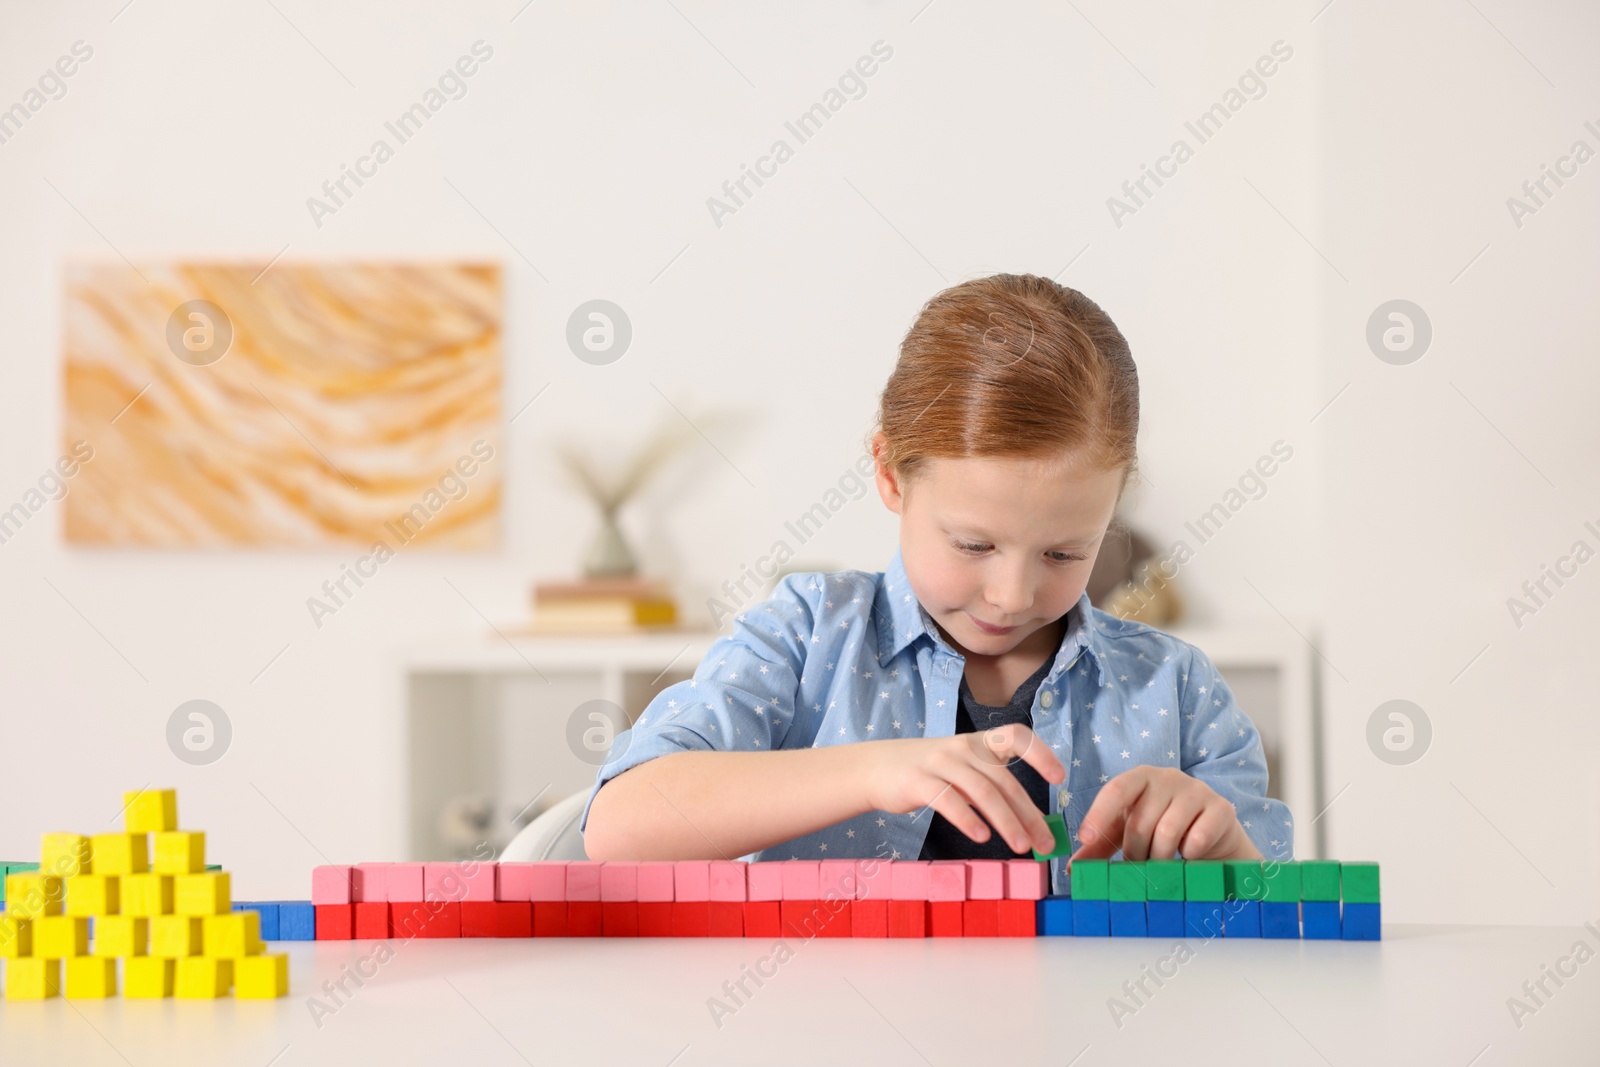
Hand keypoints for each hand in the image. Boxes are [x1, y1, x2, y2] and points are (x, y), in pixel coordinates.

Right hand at [860, 724, 1065, 854]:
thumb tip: (1034, 823)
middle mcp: (963, 748)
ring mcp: (940, 762)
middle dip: (1029, 814)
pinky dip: (968, 820)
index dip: (1040, 754)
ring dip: (1006, 821)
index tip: (1060, 777)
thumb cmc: (930, 773)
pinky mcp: (918, 781)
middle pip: (1004, 780)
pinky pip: (948, 800)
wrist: (876, 768)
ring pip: (982, 791)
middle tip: (1046, 843)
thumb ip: (993, 787)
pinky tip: (982, 837)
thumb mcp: (963, 770)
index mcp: (978, 742)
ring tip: (1021, 847)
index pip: (1016, 736)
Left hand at [1071, 765, 1259, 861]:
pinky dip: (1188, 856)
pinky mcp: (1222, 808)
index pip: (1115, 790)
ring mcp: (1197, 790)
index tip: (1084, 838)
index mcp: (1141, 777)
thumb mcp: (1129, 834)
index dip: (1098, 814)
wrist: (1213, 837)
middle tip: (1138, 865)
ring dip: (1159, 858)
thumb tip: (1073, 869)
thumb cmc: (1163, 830)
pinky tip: (1189, 856)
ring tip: (1161, 864)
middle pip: (1140, 821)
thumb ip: (1101, 846)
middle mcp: (1168, 777)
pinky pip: (1196, 839)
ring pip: (1167, 833)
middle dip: (1134, 852)